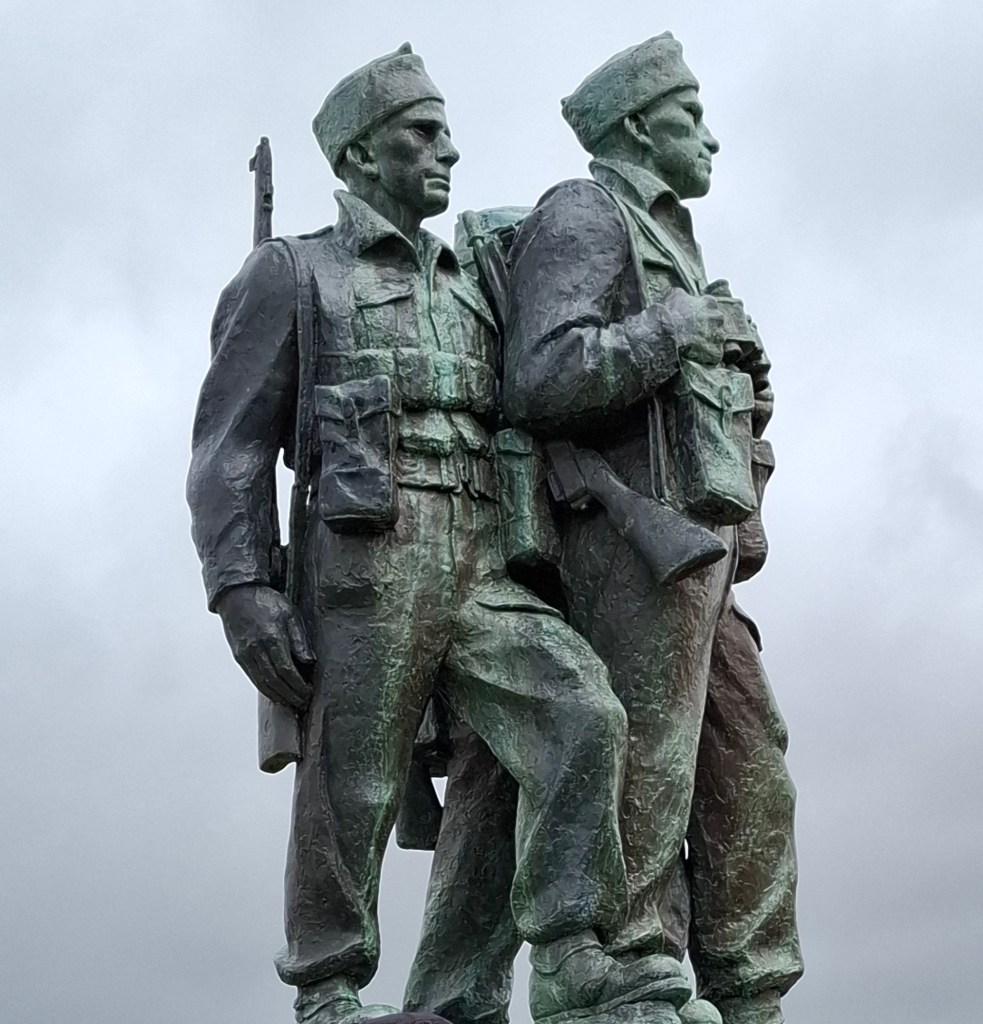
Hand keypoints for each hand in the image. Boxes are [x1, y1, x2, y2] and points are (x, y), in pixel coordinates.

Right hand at [216, 584, 313, 708]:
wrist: (238, 595)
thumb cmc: (266, 601)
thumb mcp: (290, 614)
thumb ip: (300, 639)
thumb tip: (310, 662)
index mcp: (272, 638)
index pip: (286, 670)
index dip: (298, 685)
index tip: (308, 692)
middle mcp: (256, 649)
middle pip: (274, 681)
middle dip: (290, 695)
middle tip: (302, 702)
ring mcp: (245, 654)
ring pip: (262, 682)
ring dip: (277, 696)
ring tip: (291, 703)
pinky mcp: (239, 656)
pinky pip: (253, 677)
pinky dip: (264, 689)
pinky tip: (274, 693)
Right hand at [665, 289, 724, 365]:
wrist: (667, 335)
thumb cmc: (670, 314)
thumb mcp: (674, 296)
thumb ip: (684, 295)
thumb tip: (683, 295)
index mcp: (710, 303)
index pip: (710, 308)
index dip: (700, 314)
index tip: (692, 319)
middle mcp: (718, 318)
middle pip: (715, 324)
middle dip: (706, 328)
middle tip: (693, 334)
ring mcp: (719, 336)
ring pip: (716, 339)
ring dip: (707, 342)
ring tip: (692, 346)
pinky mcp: (716, 352)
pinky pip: (713, 355)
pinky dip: (706, 356)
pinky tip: (694, 355)